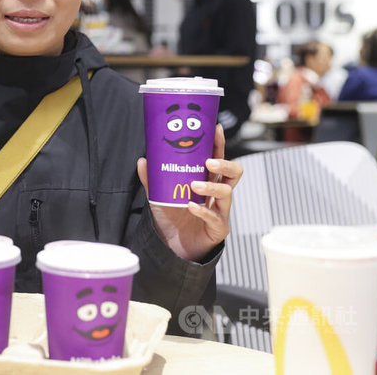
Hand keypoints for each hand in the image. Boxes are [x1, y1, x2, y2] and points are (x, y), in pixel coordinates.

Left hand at [137, 124, 242, 260]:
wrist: (171, 246)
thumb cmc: (172, 218)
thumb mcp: (159, 195)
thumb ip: (152, 179)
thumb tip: (142, 160)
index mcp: (206, 181)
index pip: (217, 158)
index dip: (218, 144)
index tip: (215, 129)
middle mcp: (217, 194)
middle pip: (234, 174)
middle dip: (225, 165)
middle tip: (209, 163)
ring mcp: (220, 211)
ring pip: (227, 193)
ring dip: (212, 187)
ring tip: (194, 186)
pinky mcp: (218, 228)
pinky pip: (216, 218)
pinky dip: (203, 211)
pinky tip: (192, 207)